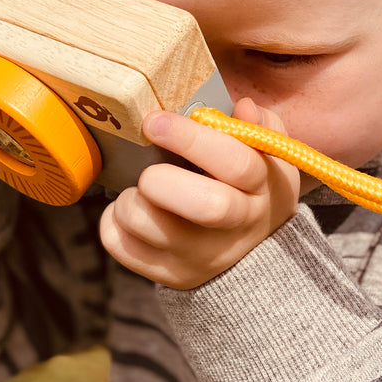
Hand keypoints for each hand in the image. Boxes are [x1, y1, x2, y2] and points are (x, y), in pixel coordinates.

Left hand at [99, 98, 301, 289]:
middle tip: (147, 168)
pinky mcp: (170, 274)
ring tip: (139, 189)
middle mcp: (235, 227)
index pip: (235, 163)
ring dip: (130, 199)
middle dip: (160, 177)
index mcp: (261, 188)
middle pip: (204, 205)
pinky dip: (113, 222)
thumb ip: (257, 127)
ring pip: (148, 225)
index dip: (191, 138)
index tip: (156, 122)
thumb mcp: (267, 157)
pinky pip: (121, 245)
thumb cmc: (250, 189)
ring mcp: (200, 256)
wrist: (251, 252)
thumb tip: (242, 107)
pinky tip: (134, 210)